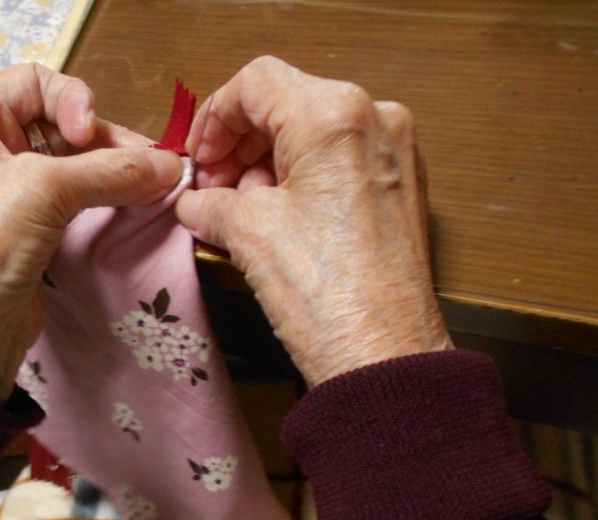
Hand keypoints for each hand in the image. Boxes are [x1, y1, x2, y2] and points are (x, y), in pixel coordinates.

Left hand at [0, 64, 183, 404]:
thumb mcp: (44, 191)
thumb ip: (112, 170)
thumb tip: (171, 165)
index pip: (34, 82)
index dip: (71, 100)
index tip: (90, 134)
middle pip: (62, 120)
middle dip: (106, 141)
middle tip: (149, 165)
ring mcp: (10, 186)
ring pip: (77, 159)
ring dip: (115, 169)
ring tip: (153, 185)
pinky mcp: (34, 223)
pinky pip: (80, 193)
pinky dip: (110, 194)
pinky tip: (138, 201)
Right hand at [176, 57, 452, 385]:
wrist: (383, 358)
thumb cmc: (330, 299)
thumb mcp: (248, 233)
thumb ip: (211, 201)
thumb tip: (197, 200)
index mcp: (335, 115)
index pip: (256, 83)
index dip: (213, 117)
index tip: (198, 157)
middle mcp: (375, 120)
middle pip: (287, 104)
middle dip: (240, 145)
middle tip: (210, 189)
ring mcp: (394, 154)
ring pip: (313, 134)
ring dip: (267, 165)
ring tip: (239, 212)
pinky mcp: (400, 188)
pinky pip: (339, 162)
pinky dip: (301, 180)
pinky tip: (275, 220)